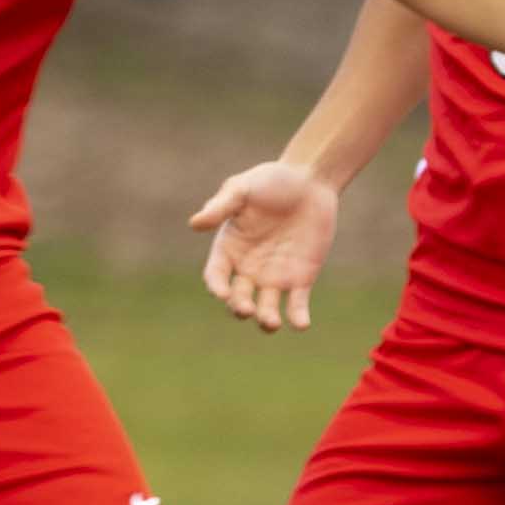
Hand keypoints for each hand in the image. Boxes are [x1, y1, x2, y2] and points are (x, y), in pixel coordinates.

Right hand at [189, 158, 340, 331]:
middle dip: (240, 307)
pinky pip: (297, 305)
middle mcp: (248, 268)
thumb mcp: (242, 188)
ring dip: (266, 320)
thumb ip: (221, 206)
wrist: (310, 180)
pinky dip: (298, 318)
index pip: (216, 275)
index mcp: (229, 248)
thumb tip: (194, 223)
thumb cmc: (271, 180)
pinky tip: (301, 324)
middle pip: (238, 298)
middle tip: (246, 309)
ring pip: (266, 308)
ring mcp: (274, 276)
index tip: (222, 293)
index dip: (217, 287)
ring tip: (271, 323)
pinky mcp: (301, 278)